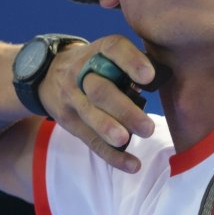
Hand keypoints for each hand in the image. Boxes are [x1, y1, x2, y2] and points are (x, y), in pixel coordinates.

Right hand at [39, 36, 158, 171]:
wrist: (47, 73)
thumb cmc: (95, 65)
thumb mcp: (108, 54)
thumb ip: (133, 64)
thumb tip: (166, 80)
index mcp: (99, 51)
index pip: (114, 49)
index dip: (131, 62)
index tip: (149, 77)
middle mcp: (81, 72)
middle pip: (100, 90)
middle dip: (124, 110)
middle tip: (148, 128)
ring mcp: (72, 98)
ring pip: (90, 114)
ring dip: (109, 129)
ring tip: (128, 140)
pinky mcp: (70, 121)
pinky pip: (91, 140)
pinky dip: (112, 155)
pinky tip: (132, 165)